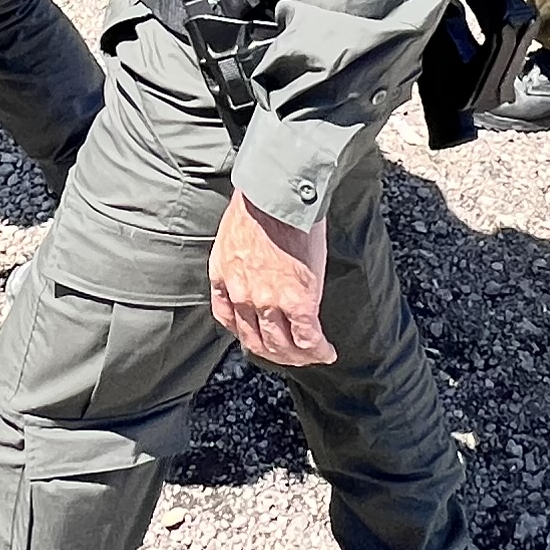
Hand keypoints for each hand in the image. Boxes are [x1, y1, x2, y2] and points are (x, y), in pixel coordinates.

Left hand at [207, 195, 334, 366]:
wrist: (278, 192)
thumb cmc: (261, 199)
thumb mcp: (234, 231)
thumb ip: (242, 256)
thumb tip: (260, 260)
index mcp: (223, 275)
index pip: (228, 318)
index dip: (246, 333)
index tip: (260, 337)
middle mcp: (241, 295)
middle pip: (255, 341)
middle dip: (275, 353)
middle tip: (291, 355)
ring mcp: (269, 301)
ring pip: (281, 346)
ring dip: (298, 357)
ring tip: (312, 355)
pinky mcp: (298, 301)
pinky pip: (308, 338)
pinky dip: (318, 350)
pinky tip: (327, 352)